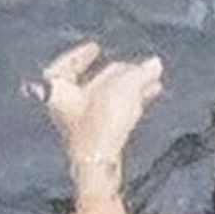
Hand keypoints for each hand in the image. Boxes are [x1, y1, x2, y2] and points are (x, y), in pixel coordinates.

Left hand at [33, 41, 163, 167]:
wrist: (102, 165)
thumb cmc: (101, 123)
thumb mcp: (123, 87)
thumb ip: (139, 73)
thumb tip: (154, 64)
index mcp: (60, 91)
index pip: (66, 66)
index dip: (81, 55)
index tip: (96, 47)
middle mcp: (68, 108)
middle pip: (93, 82)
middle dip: (118, 73)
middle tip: (136, 65)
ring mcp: (83, 126)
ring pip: (108, 99)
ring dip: (131, 88)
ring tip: (152, 79)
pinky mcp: (100, 140)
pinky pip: (116, 115)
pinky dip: (132, 103)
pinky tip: (150, 95)